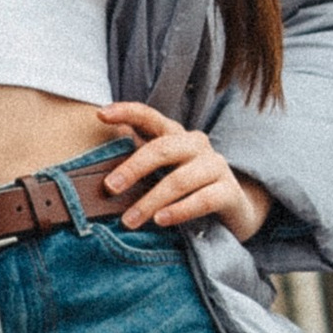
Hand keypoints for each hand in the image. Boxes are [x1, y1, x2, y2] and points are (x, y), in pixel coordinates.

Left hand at [95, 106, 271, 246]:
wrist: (231, 209)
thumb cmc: (186, 187)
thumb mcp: (162, 171)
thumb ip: (138, 165)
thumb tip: (100, 170)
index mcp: (175, 135)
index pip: (150, 117)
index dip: (126, 112)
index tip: (100, 114)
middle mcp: (196, 144)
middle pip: (162, 149)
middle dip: (133, 168)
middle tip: (110, 188)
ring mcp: (215, 166)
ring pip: (179, 180)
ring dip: (150, 201)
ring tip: (129, 221)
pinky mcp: (228, 191)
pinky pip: (201, 200)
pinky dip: (179, 211)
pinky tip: (161, 221)